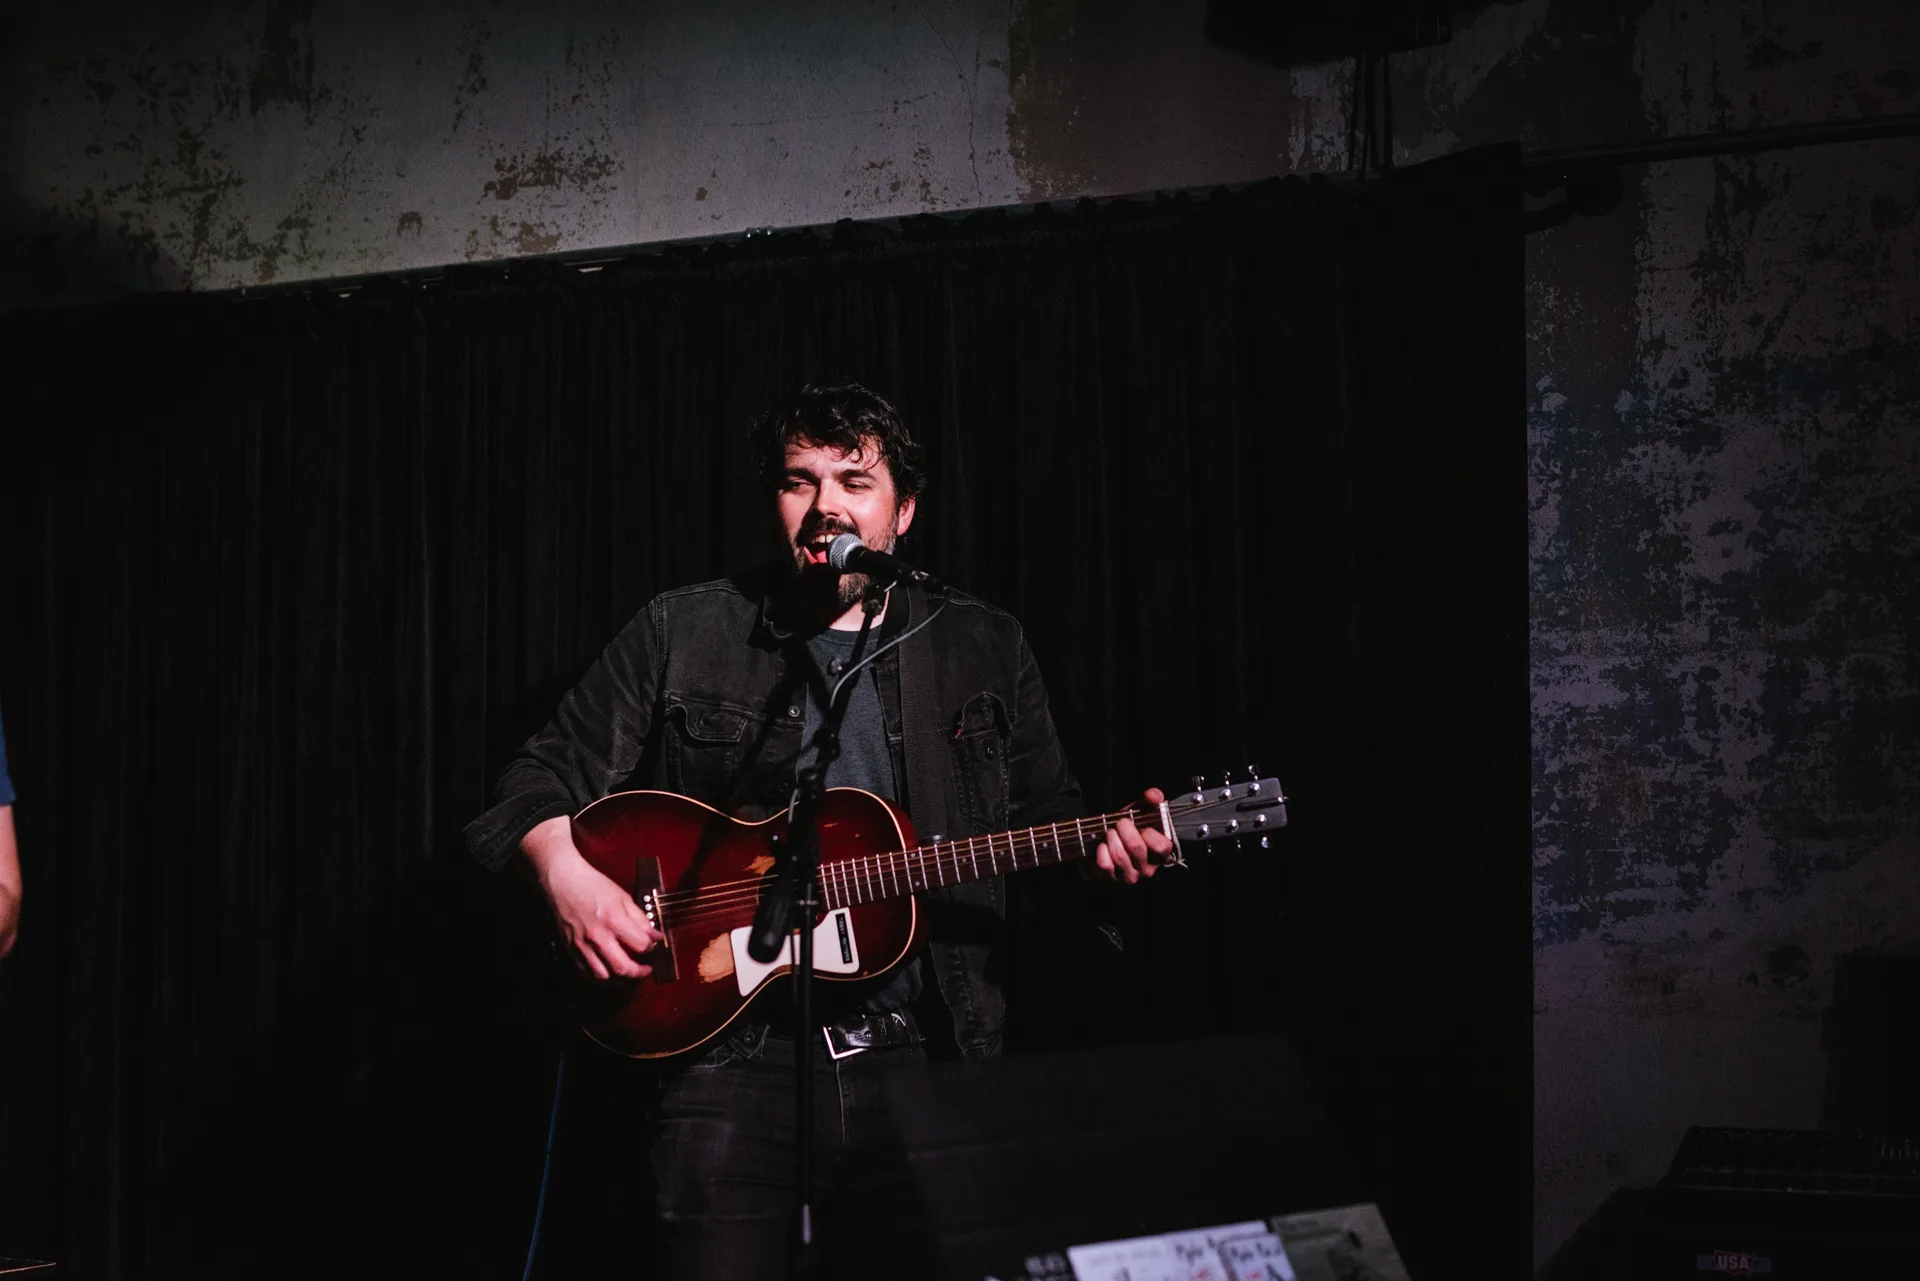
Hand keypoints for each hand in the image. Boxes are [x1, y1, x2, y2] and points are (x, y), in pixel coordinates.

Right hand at [522, 816, 661, 979]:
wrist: (563, 881)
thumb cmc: (593, 885)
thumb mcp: (622, 897)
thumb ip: (640, 918)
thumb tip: (655, 935)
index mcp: (613, 920)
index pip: (640, 945)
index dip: (651, 947)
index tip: (653, 944)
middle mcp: (598, 936)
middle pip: (622, 968)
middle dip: (638, 972)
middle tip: (645, 969)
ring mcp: (582, 945)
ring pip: (603, 975)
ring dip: (617, 976)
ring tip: (625, 966)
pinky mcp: (570, 948)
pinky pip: (585, 971)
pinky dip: (598, 972)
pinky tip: (606, 964)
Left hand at [1092, 788, 1174, 883]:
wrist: (1107, 842)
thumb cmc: (1130, 828)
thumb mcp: (1142, 811)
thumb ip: (1152, 800)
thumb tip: (1153, 795)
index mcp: (1160, 854)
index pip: (1161, 846)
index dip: (1149, 833)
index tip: (1141, 825)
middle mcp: (1148, 869)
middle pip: (1136, 848)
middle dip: (1124, 829)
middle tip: (1120, 823)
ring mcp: (1130, 877)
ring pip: (1120, 856)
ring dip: (1112, 838)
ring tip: (1110, 832)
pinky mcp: (1112, 880)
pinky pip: (1105, 865)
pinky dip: (1101, 851)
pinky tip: (1102, 845)